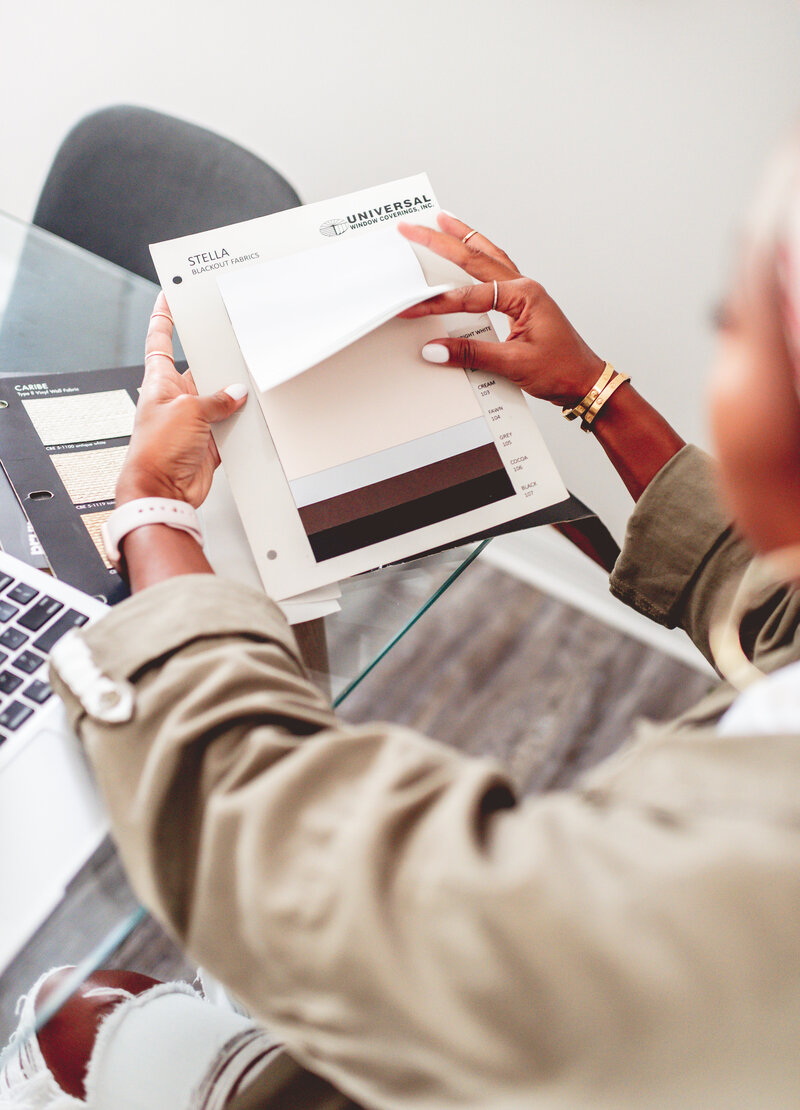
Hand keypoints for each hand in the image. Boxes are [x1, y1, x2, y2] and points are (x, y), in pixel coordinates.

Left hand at [117, 292, 247, 506]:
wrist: (162, 489)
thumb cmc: (156, 451)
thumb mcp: (188, 411)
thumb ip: (215, 399)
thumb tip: (234, 393)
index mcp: (159, 381)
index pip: (160, 339)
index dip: (164, 317)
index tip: (169, 296)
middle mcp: (176, 398)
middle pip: (199, 370)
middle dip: (217, 363)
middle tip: (232, 348)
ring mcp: (193, 420)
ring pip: (219, 399)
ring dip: (231, 399)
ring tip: (244, 390)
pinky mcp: (208, 441)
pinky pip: (228, 426)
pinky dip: (239, 424)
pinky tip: (249, 418)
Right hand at [398, 214, 605, 407]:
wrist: (585, 381)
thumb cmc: (562, 369)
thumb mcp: (514, 364)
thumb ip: (472, 355)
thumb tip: (437, 350)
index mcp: (525, 296)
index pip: (470, 296)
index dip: (439, 303)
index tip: (413, 307)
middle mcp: (524, 288)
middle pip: (476, 257)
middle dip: (442, 240)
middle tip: (415, 226)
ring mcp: (524, 294)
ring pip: (488, 256)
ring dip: (463, 238)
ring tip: (441, 221)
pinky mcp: (522, 305)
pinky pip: (494, 272)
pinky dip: (478, 257)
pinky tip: (468, 252)